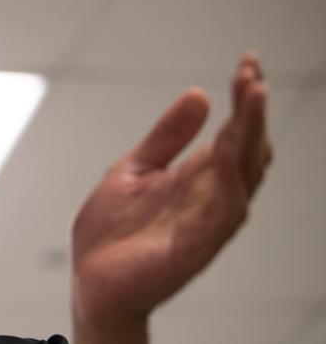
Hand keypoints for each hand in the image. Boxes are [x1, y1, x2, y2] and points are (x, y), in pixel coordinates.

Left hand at [71, 54, 272, 326]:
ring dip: (249, 137)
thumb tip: (200, 94)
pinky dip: (227, 183)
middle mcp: (210, 198)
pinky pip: (220, 214)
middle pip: (244, 149)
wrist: (91, 282)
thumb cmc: (113, 233)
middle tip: (251, 75)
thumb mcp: (134, 170)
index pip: (233, 133)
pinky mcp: (193, 247)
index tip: (248, 62)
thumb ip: (166, 138)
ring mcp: (205, 223)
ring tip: (252, 98)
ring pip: (242, 175)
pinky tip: (227, 152)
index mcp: (196, 178)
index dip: (243, 99)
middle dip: (251, 112)